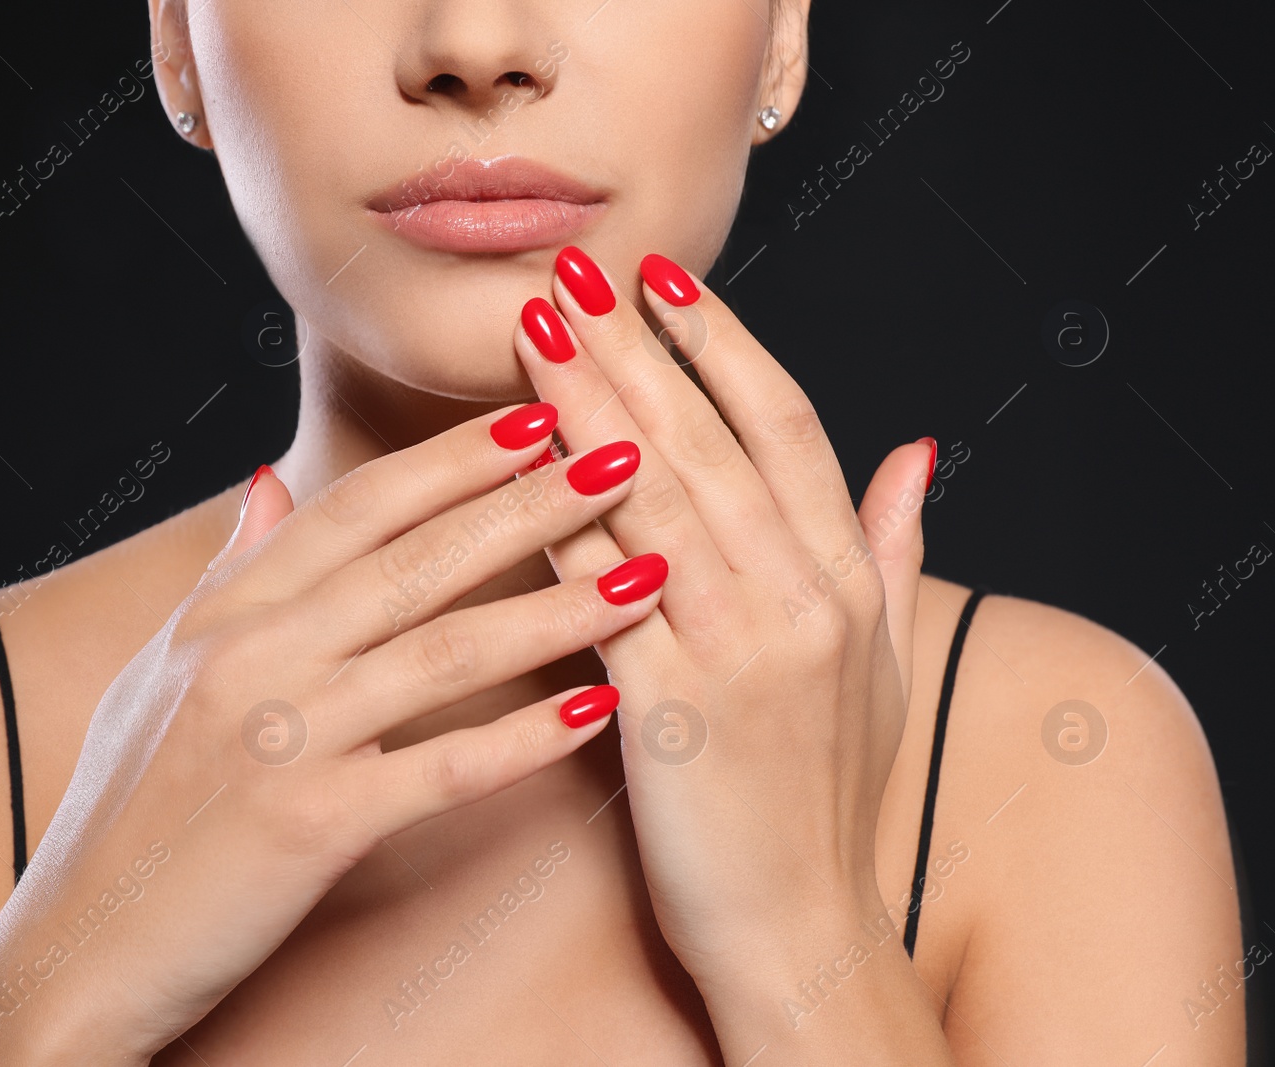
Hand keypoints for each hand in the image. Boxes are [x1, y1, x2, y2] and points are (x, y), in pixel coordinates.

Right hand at [0, 405, 669, 1064]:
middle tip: (624, 452)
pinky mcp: (307, 824)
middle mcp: (252, 653)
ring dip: (557, 605)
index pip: (358, 507)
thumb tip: (271, 479)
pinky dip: (524, 738)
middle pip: (416, 556)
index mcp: (225, 612)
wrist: (72, 952)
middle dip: (529, 501)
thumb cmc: (125, 813)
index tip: (538, 412)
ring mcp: (280, 734)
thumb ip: (229, 573)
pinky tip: (598, 708)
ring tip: (648, 569)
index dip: (453, 458)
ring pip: (443, 647)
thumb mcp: (159, 669)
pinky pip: (439, 767)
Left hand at [512, 247, 933, 988]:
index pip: (784, 424)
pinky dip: (557, 525)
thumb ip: (891, 547)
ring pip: (653, 498)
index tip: (663, 278)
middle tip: (569, 274)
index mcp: (845, 580)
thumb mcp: (888, 663)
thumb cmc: (829, 794)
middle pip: (707, 442)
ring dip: (586, 407)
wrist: (801, 926)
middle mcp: (801, 600)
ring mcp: (739, 653)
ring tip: (532, 334)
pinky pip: (604, 595)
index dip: (722, 342)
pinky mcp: (671, 711)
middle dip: (632, 347)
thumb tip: (918, 447)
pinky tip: (510, 467)